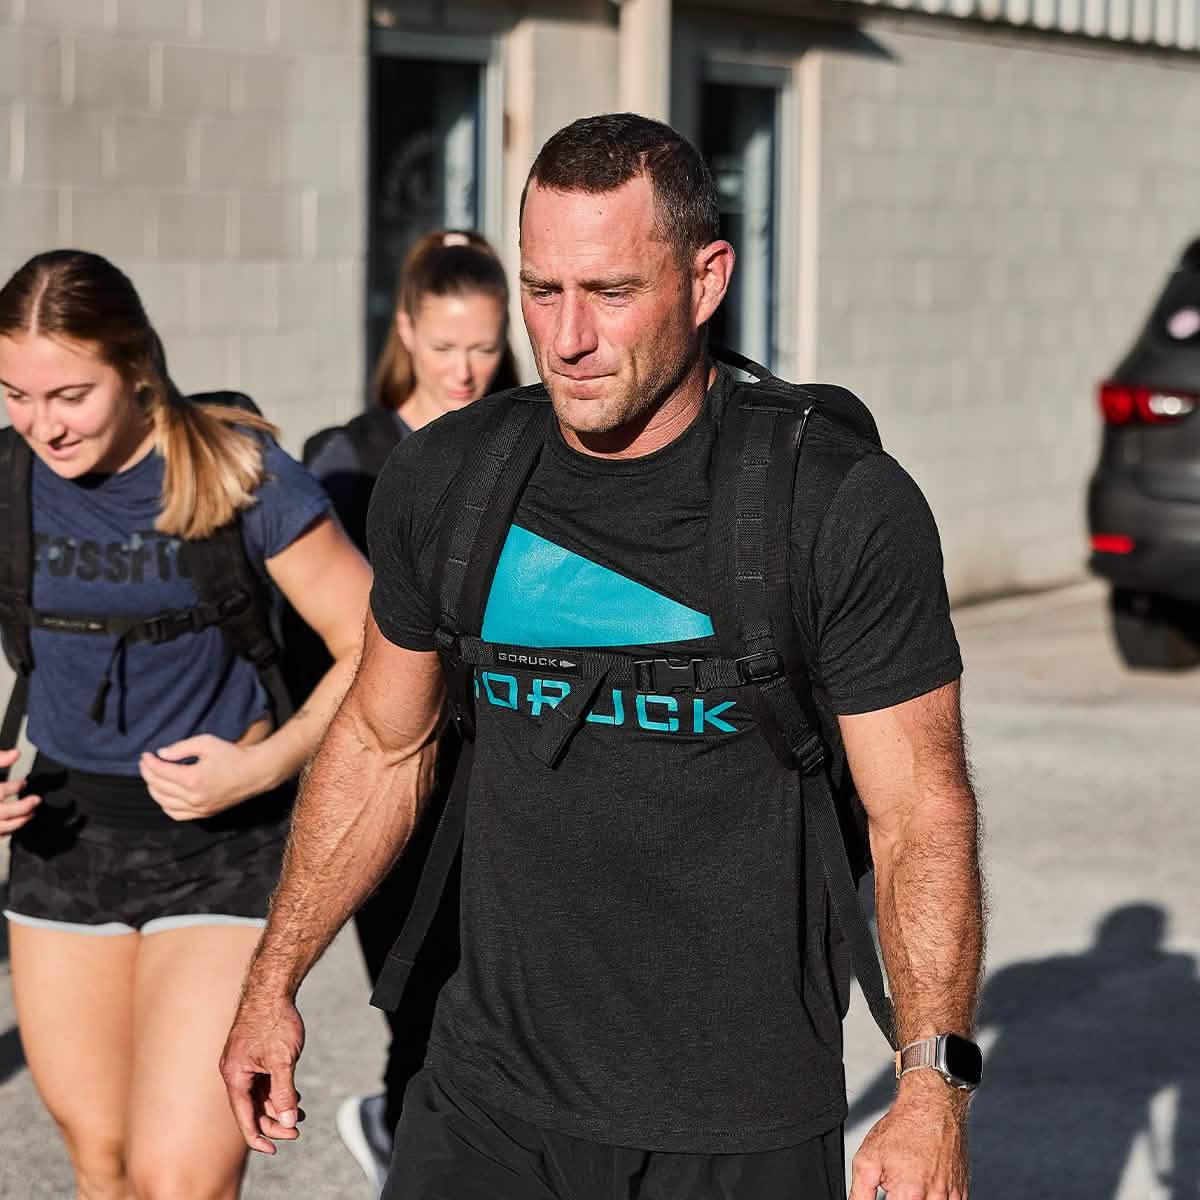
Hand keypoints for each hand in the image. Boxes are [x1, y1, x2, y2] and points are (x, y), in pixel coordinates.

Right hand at [0, 749, 39, 836]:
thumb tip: (16, 754)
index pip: (0, 791)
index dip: (15, 787)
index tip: (24, 783)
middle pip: (2, 812)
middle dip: (22, 807)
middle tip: (36, 800)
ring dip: (17, 822)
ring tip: (30, 814)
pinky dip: (2, 833)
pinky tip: (10, 828)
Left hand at [139, 735, 268, 819]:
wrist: (255, 772)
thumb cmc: (232, 754)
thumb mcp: (206, 742)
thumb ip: (181, 747)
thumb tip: (161, 754)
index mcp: (192, 778)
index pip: (160, 772)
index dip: (149, 762)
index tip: (146, 754)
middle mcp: (193, 797)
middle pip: (158, 787)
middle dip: (148, 773)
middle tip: (146, 763)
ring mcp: (198, 808)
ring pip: (164, 803)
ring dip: (153, 789)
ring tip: (153, 777)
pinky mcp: (204, 814)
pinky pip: (176, 814)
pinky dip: (165, 805)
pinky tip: (165, 794)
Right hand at [220, 985, 306, 1154]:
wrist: (272, 987)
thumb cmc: (275, 1021)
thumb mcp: (283, 1061)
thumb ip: (284, 1093)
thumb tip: (288, 1122)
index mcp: (235, 1076)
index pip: (244, 1116)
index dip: (258, 1136)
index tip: (273, 1150)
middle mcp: (235, 1072)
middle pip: (252, 1108)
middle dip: (274, 1121)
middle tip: (297, 1131)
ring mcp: (243, 1063)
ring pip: (259, 1094)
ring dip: (278, 1106)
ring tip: (300, 1115)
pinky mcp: (252, 1054)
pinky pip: (262, 1081)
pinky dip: (277, 1090)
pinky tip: (294, 1095)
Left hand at [850, 1072, 969, 1199]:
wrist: (932, 1106)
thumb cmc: (903, 1127)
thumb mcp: (867, 1159)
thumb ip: (860, 1193)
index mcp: (908, 1194)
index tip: (887, 1195)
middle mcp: (933, 1198)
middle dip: (901, 1198)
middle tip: (896, 1185)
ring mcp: (950, 1196)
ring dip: (918, 1198)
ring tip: (911, 1180)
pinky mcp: (962, 1191)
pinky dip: (935, 1198)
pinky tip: (925, 1182)